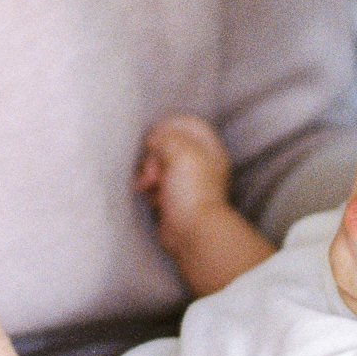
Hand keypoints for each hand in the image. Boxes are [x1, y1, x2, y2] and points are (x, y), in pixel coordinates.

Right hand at [137, 114, 232, 254]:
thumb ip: (166, 137)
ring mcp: (186, 182)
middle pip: (169, 146)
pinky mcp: (173, 199)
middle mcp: (199, 163)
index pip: (188, 124)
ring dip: (148, 173)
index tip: (154, 137)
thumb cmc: (191, 189)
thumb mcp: (182, 151)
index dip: (169, 126)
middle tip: (152, 169)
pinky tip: (152, 199)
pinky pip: (156, 186)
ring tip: (148, 185)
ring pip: (159, 166)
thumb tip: (154, 140)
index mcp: (208, 148)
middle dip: (154, 154)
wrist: (192, 230)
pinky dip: (151, 191)